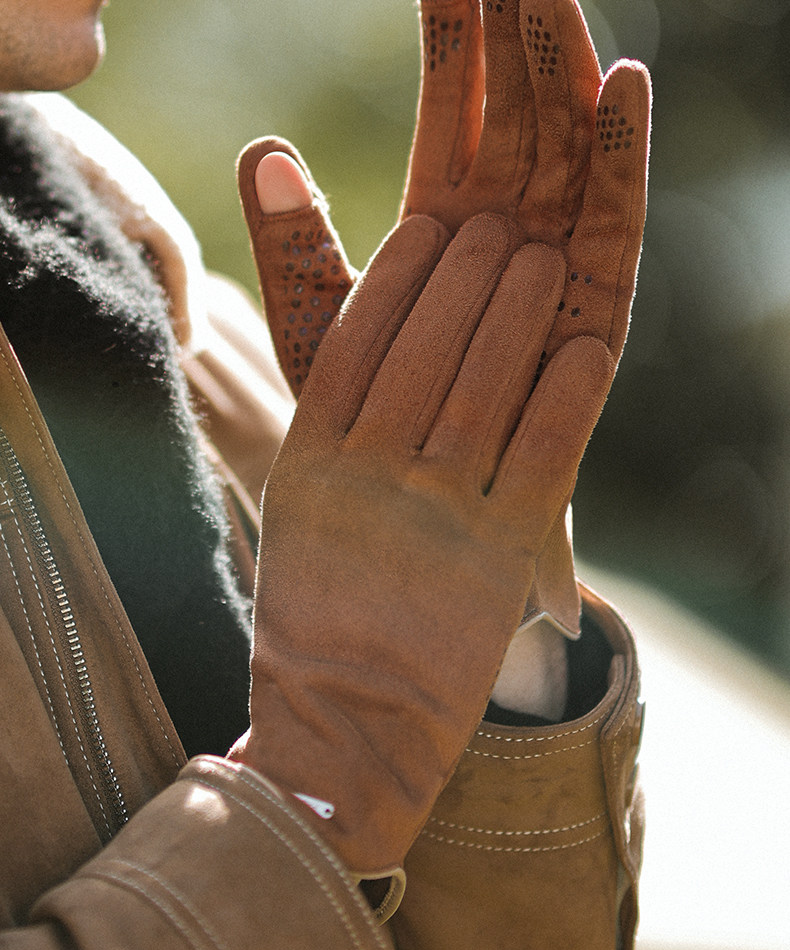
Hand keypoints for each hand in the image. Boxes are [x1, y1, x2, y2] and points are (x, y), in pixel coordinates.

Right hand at [228, 210, 614, 876]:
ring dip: (519, 317)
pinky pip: (541, 461)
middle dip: (467, 277)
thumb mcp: (296, 512)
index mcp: (311, 464)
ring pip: (482, 391)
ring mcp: (434, 520)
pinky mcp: (497, 561)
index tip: (428, 229)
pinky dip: (567, 398)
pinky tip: (587, 349)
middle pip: (424, 351)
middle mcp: (368, 482)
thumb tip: (370, 340)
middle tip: (501, 228)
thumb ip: (328, 429)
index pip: (355, 343)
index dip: (397, 277)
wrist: (349, 721)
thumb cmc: (320, 612)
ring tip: (545, 265)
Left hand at [238, 0, 649, 648]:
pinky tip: (623, 80)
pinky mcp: (597, 309)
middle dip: (512, 30)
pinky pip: (614, 221)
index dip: (449, 42)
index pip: (450, 116)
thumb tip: (262, 147)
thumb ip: (300, 248)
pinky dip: (622, 155)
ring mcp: (555, 267)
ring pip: (567, 152)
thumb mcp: (323, 336)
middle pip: (516, 114)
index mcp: (439, 229)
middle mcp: (505, 236)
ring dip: (562, 71)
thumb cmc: (369, 436)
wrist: (421, 536)